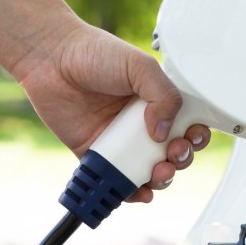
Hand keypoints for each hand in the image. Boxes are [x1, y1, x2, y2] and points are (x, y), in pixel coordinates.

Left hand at [13, 19, 210, 202]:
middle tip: (173, 154)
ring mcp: (119, 140)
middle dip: (180, 159)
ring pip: (148, 170)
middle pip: (171, 152)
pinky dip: (130, 192)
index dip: (195, 136)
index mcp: (155, 100)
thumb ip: (164, 95)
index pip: (186, 124)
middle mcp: (140, 122)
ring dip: (161, 179)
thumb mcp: (139, 65)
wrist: (51, 59)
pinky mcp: (95, 154)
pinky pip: (116, 180)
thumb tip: (164, 133)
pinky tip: (139, 191)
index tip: (192, 137)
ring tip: (158, 174)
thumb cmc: (92, 52)